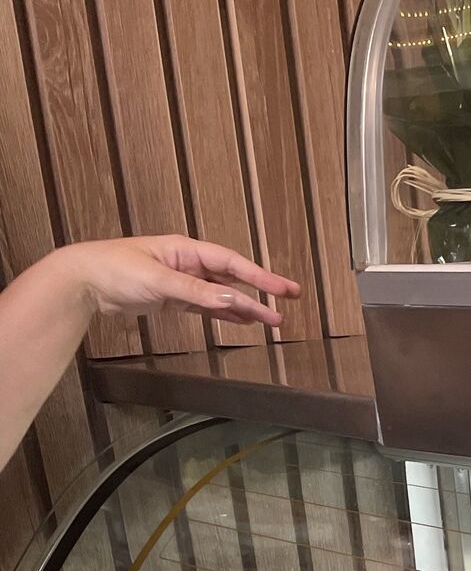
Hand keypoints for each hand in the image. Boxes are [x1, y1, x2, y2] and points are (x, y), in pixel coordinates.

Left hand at [50, 235, 301, 327]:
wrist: (84, 281)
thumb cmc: (115, 269)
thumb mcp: (159, 280)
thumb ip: (198, 292)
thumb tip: (233, 299)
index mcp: (185, 249)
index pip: (232, 263)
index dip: (260, 277)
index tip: (283, 290)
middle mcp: (187, 263)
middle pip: (231, 279)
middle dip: (260, 292)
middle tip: (288, 304)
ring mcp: (180, 281)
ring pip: (221, 295)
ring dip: (245, 307)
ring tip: (270, 319)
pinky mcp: (171, 298)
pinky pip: (206, 307)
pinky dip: (223, 314)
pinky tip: (240, 320)